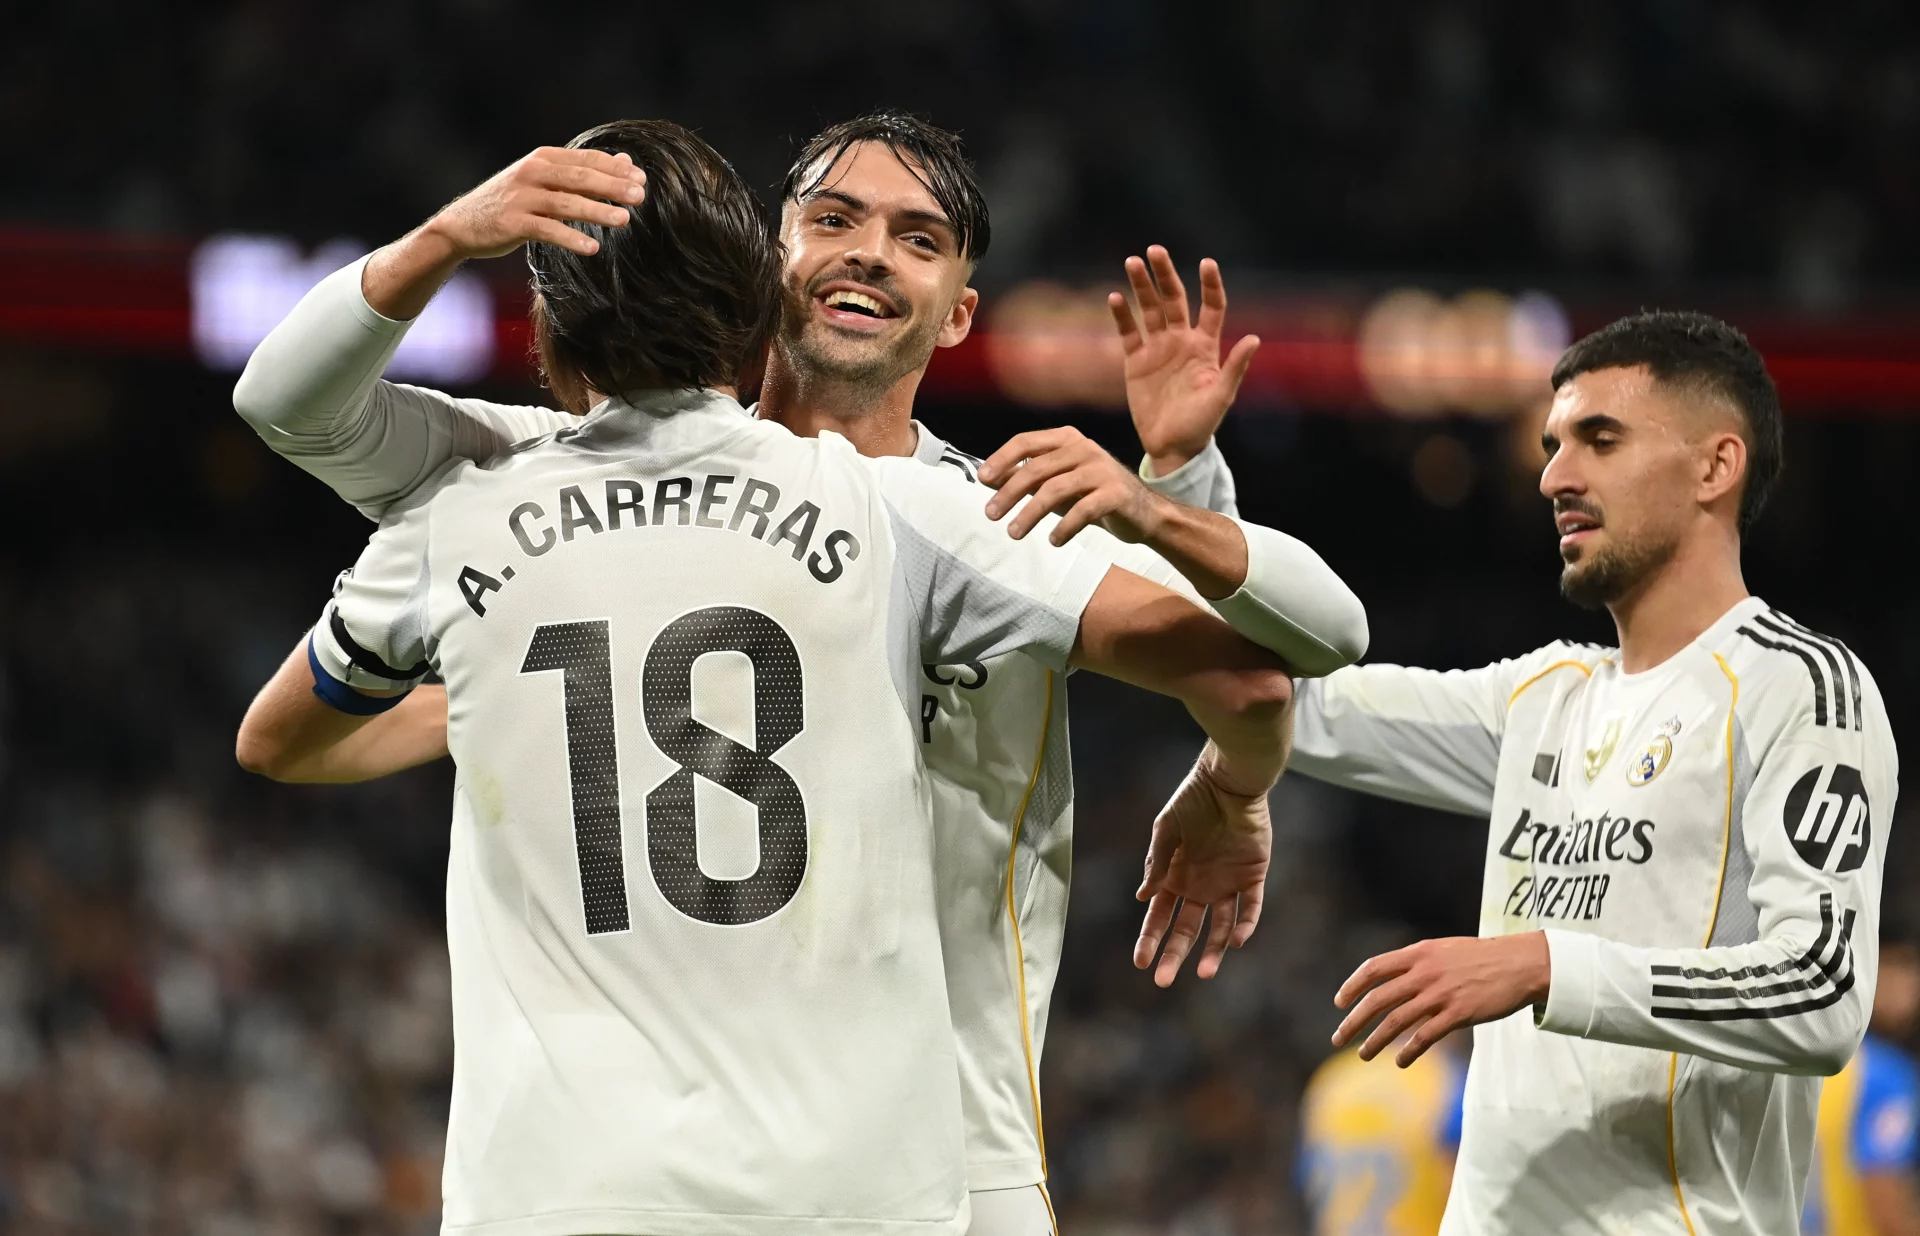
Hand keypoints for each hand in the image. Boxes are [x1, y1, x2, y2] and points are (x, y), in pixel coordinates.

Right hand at [425, 146, 646, 260]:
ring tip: (624, 220)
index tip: (641, 178)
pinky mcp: (513, 223)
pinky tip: (592, 249)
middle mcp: (532, 173)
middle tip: (640, 196)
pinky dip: (571, 239)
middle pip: (579, 178)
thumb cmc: (511, 202)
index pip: (585, 159)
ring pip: (566, 203)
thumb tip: (626, 161)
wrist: (462, 225)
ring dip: (597, 211)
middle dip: (612, 186)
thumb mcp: (543, 180)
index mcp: (543, 158)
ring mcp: (522, 198)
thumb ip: (581, 171)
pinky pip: (548, 231)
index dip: (614, 168)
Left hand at [977, 426, 1173, 544]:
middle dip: (1009, 493)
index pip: (1026, 441)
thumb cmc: (1093, 496)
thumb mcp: (1056, 483)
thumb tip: (986, 478)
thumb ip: (1025, 478)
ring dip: (1030, 514)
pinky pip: (1083, 511)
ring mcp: (1102, 470)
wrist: (1144, 513)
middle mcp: (1085, 449)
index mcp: (1068, 439)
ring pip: (1055, 490)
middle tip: (991, 515)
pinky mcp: (1116, 493)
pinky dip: (1064, 527)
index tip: (982, 479)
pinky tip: (1053, 541)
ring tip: (1014, 533)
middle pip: (1036, 469)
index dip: (1002, 459)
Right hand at [1111, 246, 1260, 479]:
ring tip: (1132, 262)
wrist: (1171, 446)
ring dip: (1141, 287)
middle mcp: (1181, 341)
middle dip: (1165, 274)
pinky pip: (1128, 332)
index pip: (1211, 307)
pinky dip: (1122, 315)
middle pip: (1174, 299)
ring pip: (1149, 310)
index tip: (1205, 263)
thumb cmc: (1201, 425)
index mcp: (1205, 346)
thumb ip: (1235, 368)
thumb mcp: (1221, 397)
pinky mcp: (1135, 362)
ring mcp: (1157, 349)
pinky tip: (1115, 297)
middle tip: (1155, 251)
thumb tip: (1255, 339)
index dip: (1209, 285)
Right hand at [1131, 752, 1271, 986]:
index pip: (1160, 916)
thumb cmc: (1193, 800)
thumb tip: (1142, 897)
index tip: (1140, 962)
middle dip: (1174, 954)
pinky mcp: (1253, 877)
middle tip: (1162, 981)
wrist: (1229, 781)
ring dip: (1213, 951)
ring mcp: (1227, 884)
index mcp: (1175, 877)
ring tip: (1205, 974)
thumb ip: (1156, 862)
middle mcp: (1200, 886)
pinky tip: (1236, 941)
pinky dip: (1245, 925)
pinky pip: (1250, 908)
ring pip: (1221, 927)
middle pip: (1187, 929)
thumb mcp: (1166, 829)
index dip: (1150, 939)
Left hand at [1331, 933, 1550, 1066]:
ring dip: (1375, 1041)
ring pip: (1396, 1021)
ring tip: (1363, 1055)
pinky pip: (1425, 1036)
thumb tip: (1391, 979)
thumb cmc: (1481, 957)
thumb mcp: (1443, 949)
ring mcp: (1440, 994)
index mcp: (1418, 953)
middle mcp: (1424, 973)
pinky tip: (1400, 1062)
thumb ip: (1417, 962)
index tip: (1339, 1003)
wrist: (1520, 963)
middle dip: (1353, 1021)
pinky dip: (1408, 1051)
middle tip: (1337, 1039)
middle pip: (1377, 999)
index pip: (1373, 968)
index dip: (1352, 986)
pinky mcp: (1458, 1014)